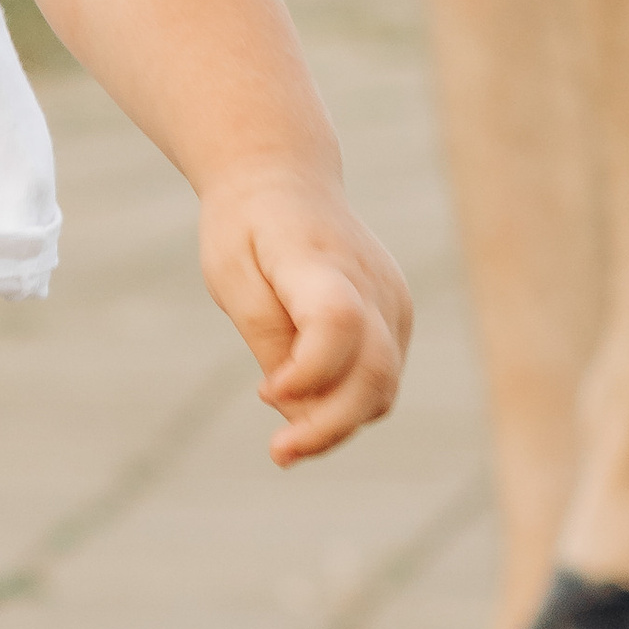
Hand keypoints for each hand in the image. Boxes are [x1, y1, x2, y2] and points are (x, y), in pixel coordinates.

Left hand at [200, 169, 410, 465]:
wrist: (282, 176)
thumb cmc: (246, 228)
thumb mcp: (231, 277)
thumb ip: (269, 342)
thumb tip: (301, 415)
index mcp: (318, 259)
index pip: (338, 323)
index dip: (308, 373)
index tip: (264, 391)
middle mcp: (370, 280)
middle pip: (374, 371)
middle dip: (330, 425)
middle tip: (279, 452)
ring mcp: (392, 298)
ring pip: (383, 385)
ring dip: (338, 422)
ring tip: (286, 439)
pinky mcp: (398, 315)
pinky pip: (381, 376)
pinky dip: (347, 401)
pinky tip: (306, 401)